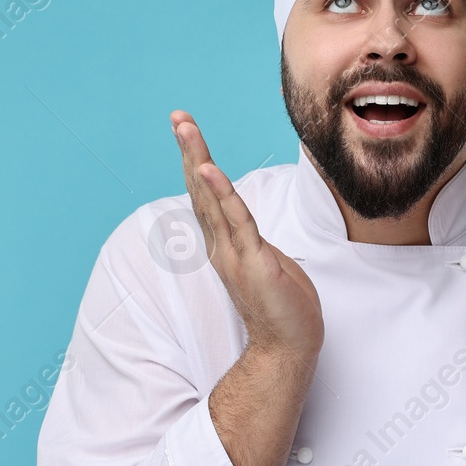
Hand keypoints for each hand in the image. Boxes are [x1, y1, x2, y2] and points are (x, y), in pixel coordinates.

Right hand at [171, 110, 323, 361]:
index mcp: (226, 245)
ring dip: (198, 160)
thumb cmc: (284, 307)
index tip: (186, 132)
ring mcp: (236, 253)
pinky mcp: (255, 261)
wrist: (289, 348)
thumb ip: (252, 242)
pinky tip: (208, 170)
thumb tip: (247, 227)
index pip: (206, 196)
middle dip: (190, 150)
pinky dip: (221, 193)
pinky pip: (236, 221)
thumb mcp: (267, 263)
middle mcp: (223, 246)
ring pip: (213, 198)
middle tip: (177, 117)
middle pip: (201, 189)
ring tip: (186, 130)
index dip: (195, 162)